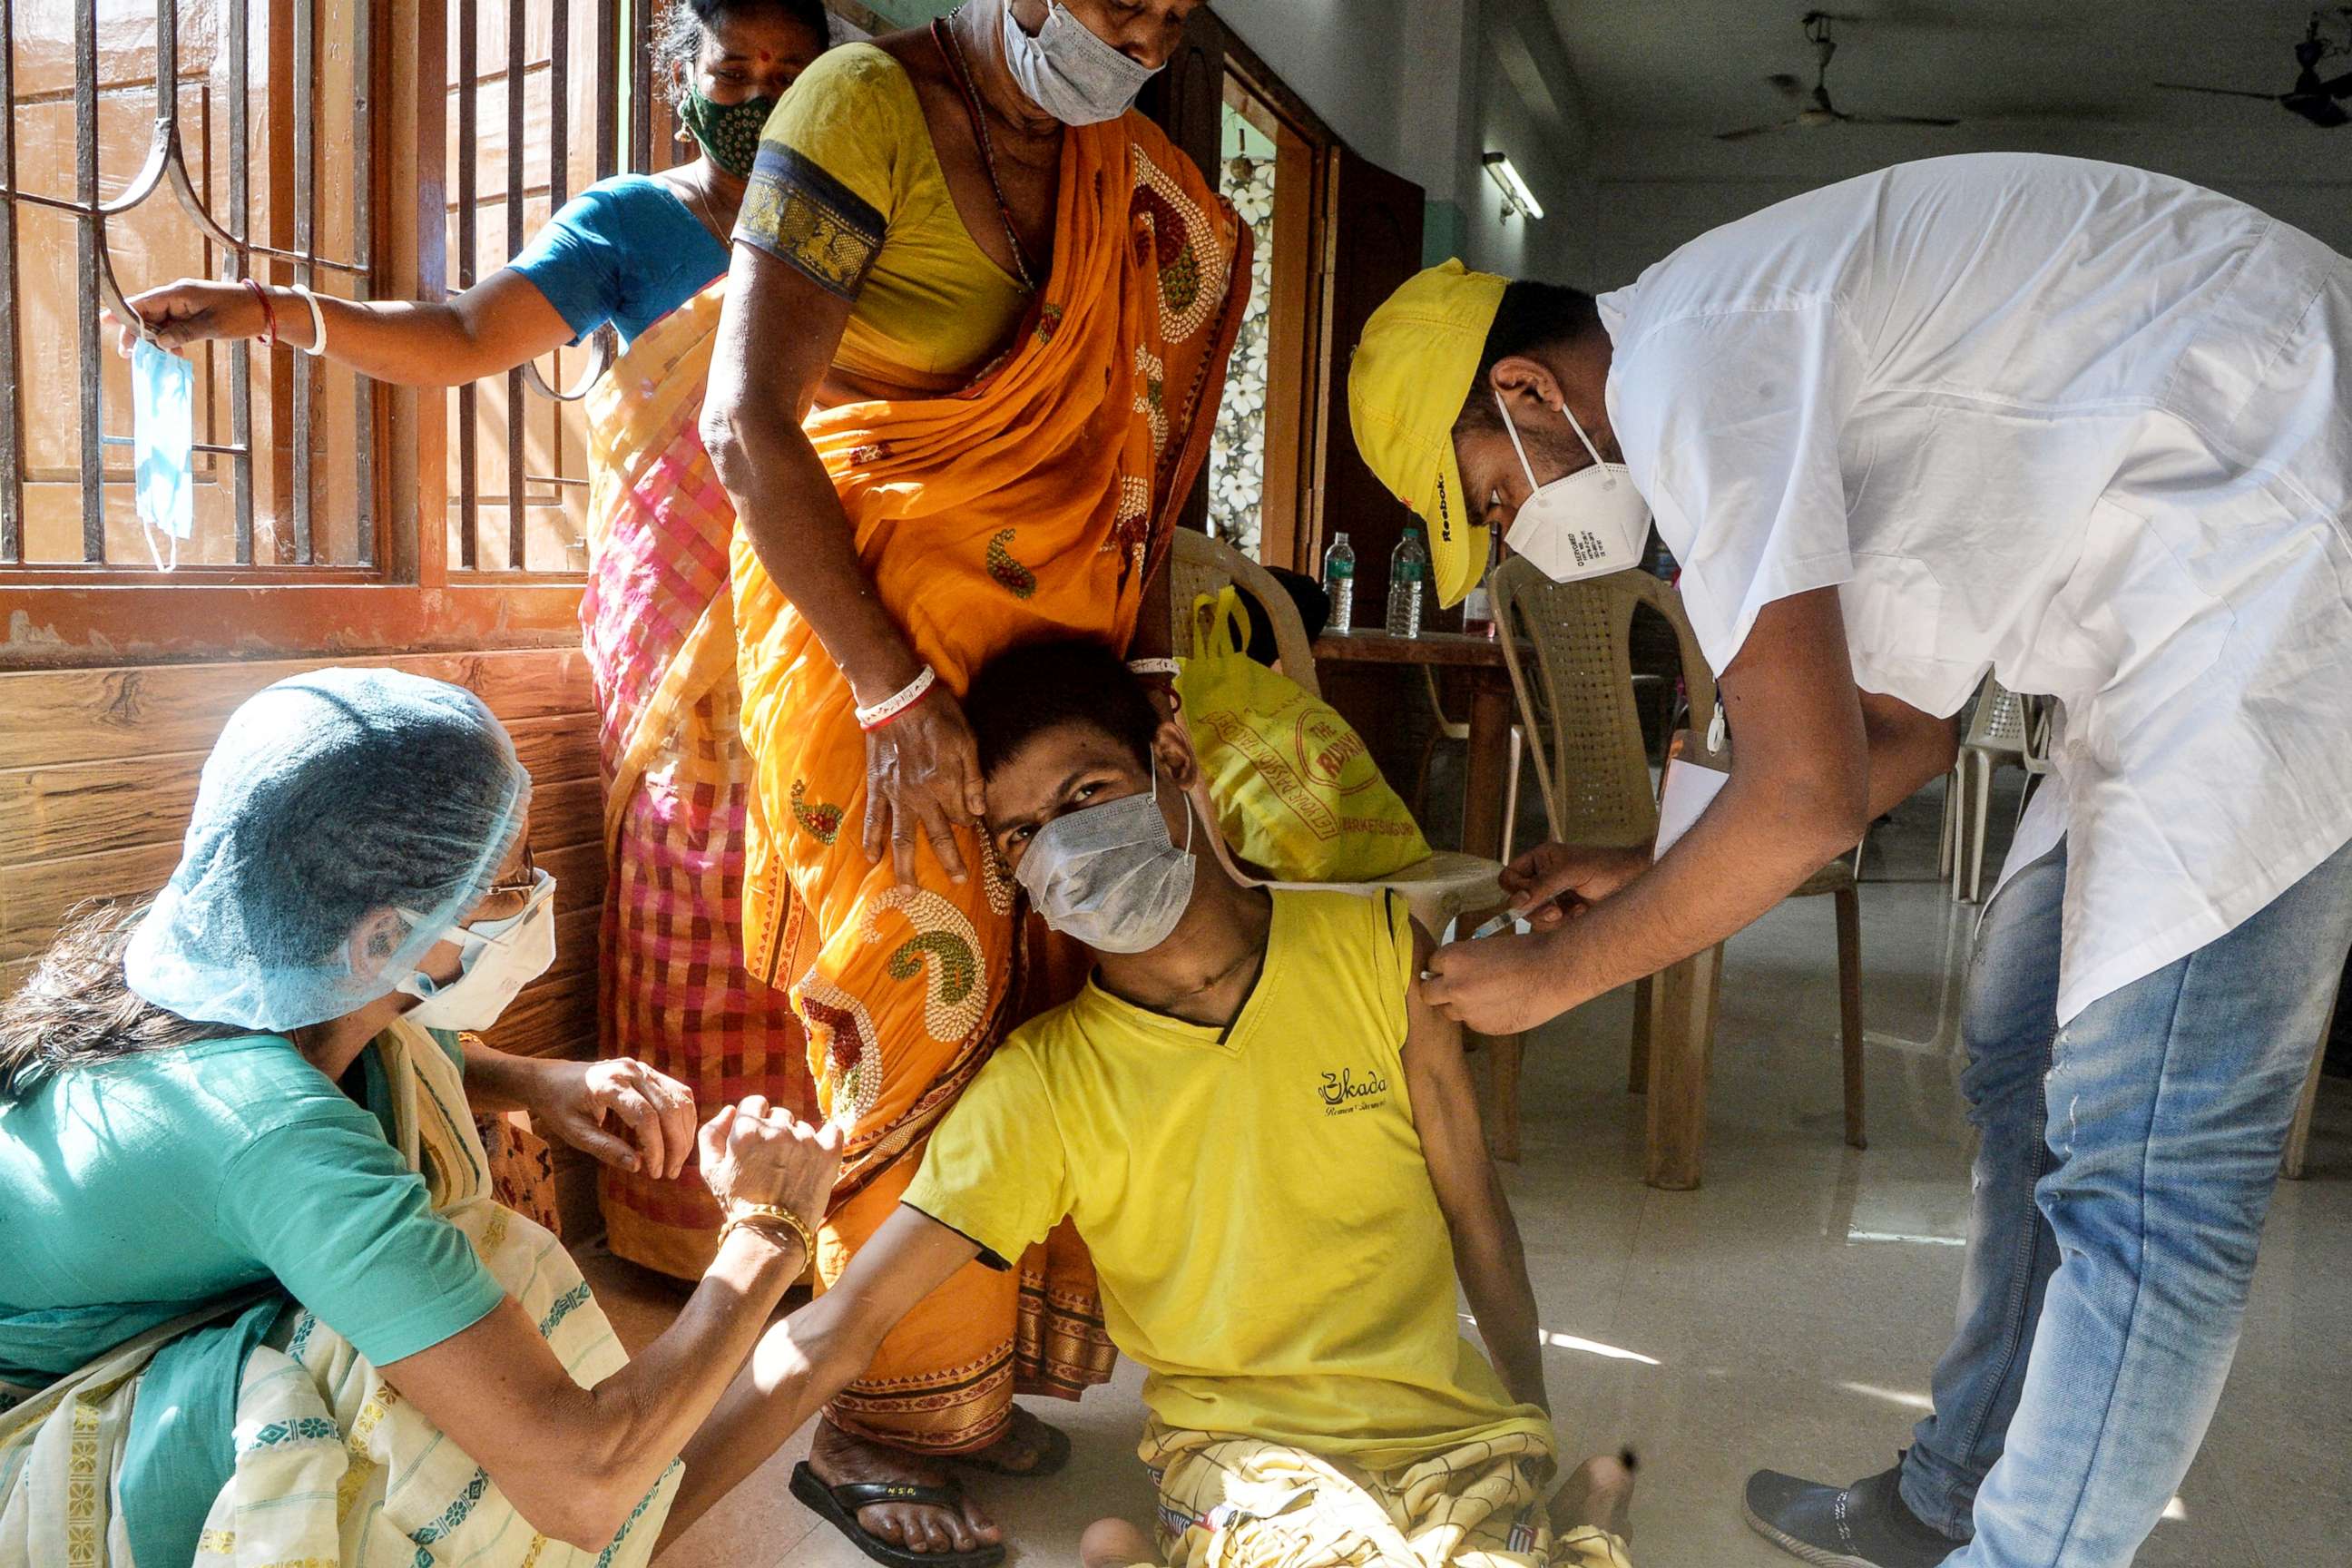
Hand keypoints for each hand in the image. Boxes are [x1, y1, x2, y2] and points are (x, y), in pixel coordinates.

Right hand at [103, 279, 269, 356]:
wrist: (266, 309)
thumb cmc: (241, 314)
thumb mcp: (211, 326)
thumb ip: (183, 333)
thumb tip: (159, 343)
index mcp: (178, 293)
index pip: (143, 302)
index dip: (123, 313)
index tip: (104, 322)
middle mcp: (178, 296)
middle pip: (147, 313)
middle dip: (136, 332)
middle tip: (127, 354)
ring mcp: (186, 305)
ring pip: (160, 321)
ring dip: (154, 339)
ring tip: (149, 358)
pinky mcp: (194, 313)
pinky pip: (174, 325)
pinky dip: (170, 339)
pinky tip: (174, 354)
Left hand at [531, 1058, 699, 1178]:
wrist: (551, 1078)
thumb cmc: (559, 1107)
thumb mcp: (575, 1132)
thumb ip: (605, 1148)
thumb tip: (637, 1166)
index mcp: (608, 1084)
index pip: (646, 1117)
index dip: (655, 1148)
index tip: (653, 1172)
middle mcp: (631, 1071)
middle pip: (669, 1108)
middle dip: (675, 1144)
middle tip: (670, 1173)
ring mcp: (642, 1068)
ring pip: (679, 1099)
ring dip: (684, 1132)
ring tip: (677, 1160)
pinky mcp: (649, 1072)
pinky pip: (678, 1092)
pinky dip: (684, 1117)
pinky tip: (679, 1139)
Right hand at [697, 1095, 842, 1228]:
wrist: (770, 1235)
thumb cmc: (737, 1203)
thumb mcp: (711, 1170)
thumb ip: (712, 1133)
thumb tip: (729, 1110)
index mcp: (747, 1129)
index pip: (755, 1103)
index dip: (754, 1120)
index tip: (757, 1141)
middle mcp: (777, 1129)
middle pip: (779, 1115)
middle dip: (775, 1132)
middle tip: (772, 1161)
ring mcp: (805, 1140)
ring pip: (803, 1127)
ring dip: (797, 1142)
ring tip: (790, 1171)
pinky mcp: (828, 1153)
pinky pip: (833, 1130)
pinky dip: (827, 1140)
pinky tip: (817, 1157)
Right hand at [862, 687, 985, 886]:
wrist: (896, 697)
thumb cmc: (937, 715)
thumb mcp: (967, 740)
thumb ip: (973, 778)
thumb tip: (979, 811)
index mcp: (946, 785)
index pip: (962, 817)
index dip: (970, 823)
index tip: (972, 823)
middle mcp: (921, 797)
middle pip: (937, 837)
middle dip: (949, 861)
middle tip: (957, 882)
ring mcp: (896, 795)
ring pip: (902, 839)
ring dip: (906, 868)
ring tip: (908, 893)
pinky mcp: (877, 787)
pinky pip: (873, 819)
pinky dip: (872, 840)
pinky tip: (872, 859)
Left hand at [1419, 924, 1576, 1035]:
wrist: (1553, 973)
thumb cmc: (1525, 952)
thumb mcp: (1486, 946)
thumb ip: (1465, 962)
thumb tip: (1455, 971)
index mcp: (1453, 959)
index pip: (1431, 966)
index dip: (1444, 968)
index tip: (1453, 970)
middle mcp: (1453, 986)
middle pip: (1428, 994)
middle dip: (1439, 990)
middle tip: (1457, 987)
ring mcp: (1467, 1011)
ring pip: (1449, 1012)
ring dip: (1459, 1006)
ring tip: (1484, 997)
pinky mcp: (1483, 1028)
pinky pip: (1472, 1023)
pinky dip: (1480, 1016)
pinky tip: (1500, 1006)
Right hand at [1497, 842, 1649, 929]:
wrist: (1637, 882)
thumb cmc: (1607, 867)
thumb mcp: (1572, 872)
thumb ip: (1542, 886)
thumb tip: (1516, 903)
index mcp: (1541, 860)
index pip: (1509, 878)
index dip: (1515, 890)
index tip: (1529, 897)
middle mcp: (1543, 879)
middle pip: (1518, 903)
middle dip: (1536, 909)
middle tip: (1556, 911)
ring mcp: (1554, 898)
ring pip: (1534, 918)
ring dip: (1551, 919)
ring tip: (1573, 913)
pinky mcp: (1565, 916)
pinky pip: (1550, 928)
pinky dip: (1564, 925)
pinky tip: (1582, 915)